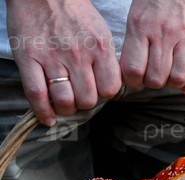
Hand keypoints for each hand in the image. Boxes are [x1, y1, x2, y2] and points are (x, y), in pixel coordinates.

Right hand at [7, 0, 120, 125]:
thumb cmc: (74, 13)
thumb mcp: (100, 32)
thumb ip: (106, 59)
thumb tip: (111, 86)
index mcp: (100, 48)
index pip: (110, 89)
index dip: (104, 94)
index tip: (98, 91)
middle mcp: (78, 55)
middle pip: (88, 99)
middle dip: (84, 104)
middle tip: (78, 98)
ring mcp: (52, 58)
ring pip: (65, 101)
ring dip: (65, 109)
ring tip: (64, 105)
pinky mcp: (28, 58)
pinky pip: (37, 94)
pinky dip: (43, 112)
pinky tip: (47, 118)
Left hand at [120, 0, 184, 93]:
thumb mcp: (139, 11)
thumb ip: (137, 38)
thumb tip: (133, 68)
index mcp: (141, 25)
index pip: (132, 70)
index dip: (133, 81)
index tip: (136, 79)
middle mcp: (164, 33)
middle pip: (156, 79)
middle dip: (155, 83)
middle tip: (157, 77)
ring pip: (178, 78)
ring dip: (174, 84)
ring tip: (173, 77)